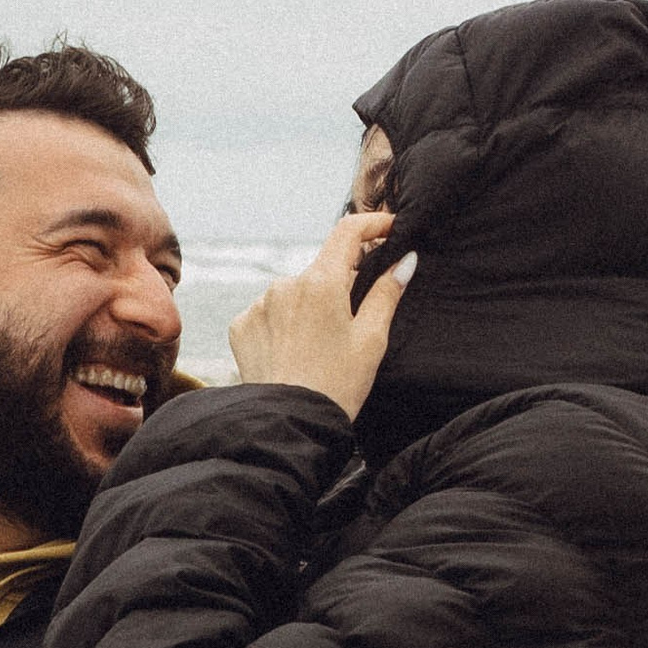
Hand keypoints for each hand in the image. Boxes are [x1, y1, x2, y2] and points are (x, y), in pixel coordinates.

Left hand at [227, 211, 414, 419]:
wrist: (289, 424)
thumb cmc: (337, 385)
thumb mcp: (372, 339)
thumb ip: (387, 293)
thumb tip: (405, 260)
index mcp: (321, 282)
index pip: (348, 231)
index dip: (372, 223)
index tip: (389, 228)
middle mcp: (285, 284)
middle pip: (322, 268)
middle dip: (342, 282)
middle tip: (356, 317)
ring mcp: (259, 304)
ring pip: (295, 291)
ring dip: (311, 305)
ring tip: (321, 346)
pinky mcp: (242, 325)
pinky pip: (269, 312)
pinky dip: (285, 323)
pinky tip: (295, 352)